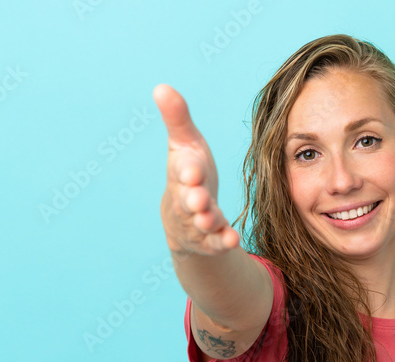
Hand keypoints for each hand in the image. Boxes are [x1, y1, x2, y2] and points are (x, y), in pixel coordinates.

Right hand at [153, 83, 240, 255]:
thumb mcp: (185, 145)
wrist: (183, 217)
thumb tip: (161, 86)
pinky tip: (233, 240)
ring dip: (207, 221)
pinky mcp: (210, 239)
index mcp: (182, 173)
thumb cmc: (189, 173)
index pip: (183, 170)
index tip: (192, 170)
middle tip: (198, 198)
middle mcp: (186, 199)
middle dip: (193, 199)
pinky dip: (223, 241)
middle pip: (188, 200)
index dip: (187, 170)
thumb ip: (177, 119)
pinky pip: (216, 242)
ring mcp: (197, 221)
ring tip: (212, 220)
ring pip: (201, 223)